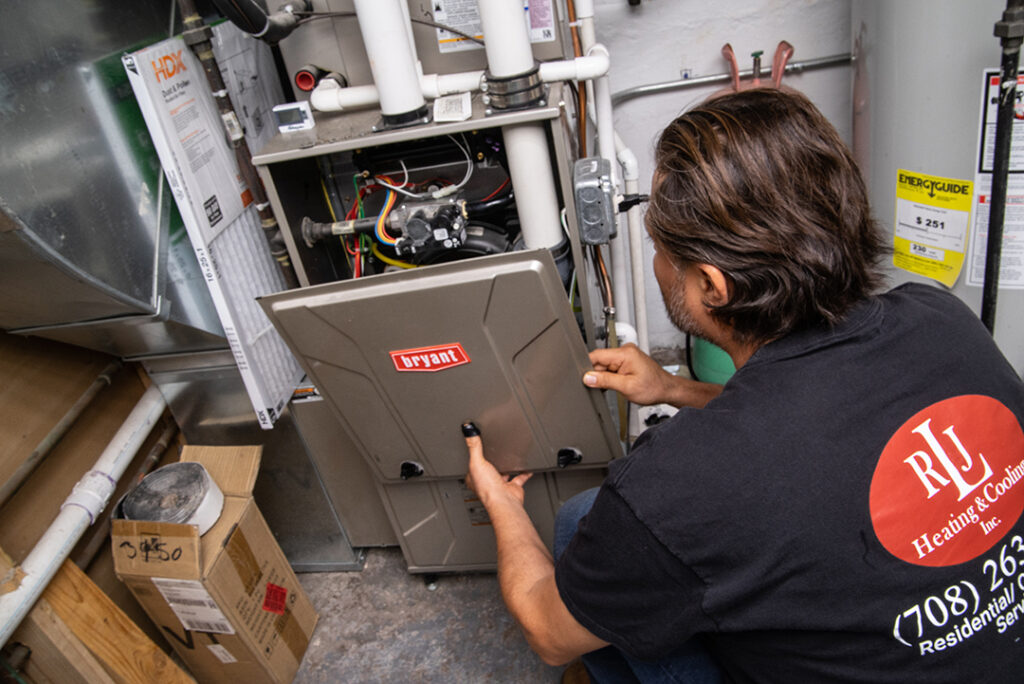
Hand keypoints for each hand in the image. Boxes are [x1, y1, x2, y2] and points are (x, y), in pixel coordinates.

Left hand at [463, 422, 531, 508]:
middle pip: (488, 470)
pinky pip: (519, 478)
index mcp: (475, 478)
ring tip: (510, 458)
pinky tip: (526, 466)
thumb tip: (468, 430)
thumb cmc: (488, 488)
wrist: (504, 501)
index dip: (474, 457)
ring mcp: (500, 486)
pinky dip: (523, 473)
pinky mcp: (512, 487)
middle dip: (492, 463)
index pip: (472, 465)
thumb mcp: (477, 461)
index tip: (477, 449)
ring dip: (506, 468)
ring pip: (503, 474)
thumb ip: (474, 445)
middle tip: (495, 452)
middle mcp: (487, 483)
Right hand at [583, 343, 723, 407]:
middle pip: (600, 360)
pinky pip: (611, 367)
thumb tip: (588, 377)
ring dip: (605, 377)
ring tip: (617, 385)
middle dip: (598, 374)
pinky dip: (610, 377)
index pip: (597, 355)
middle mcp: (625, 350)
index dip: (588, 367)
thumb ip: (605, 381)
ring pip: (605, 365)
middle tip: (605, 387)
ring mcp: (626, 355)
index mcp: (625, 353)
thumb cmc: (653, 388)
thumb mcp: (626, 387)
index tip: (584, 378)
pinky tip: (617, 383)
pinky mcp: (626, 361)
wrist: (666, 390)